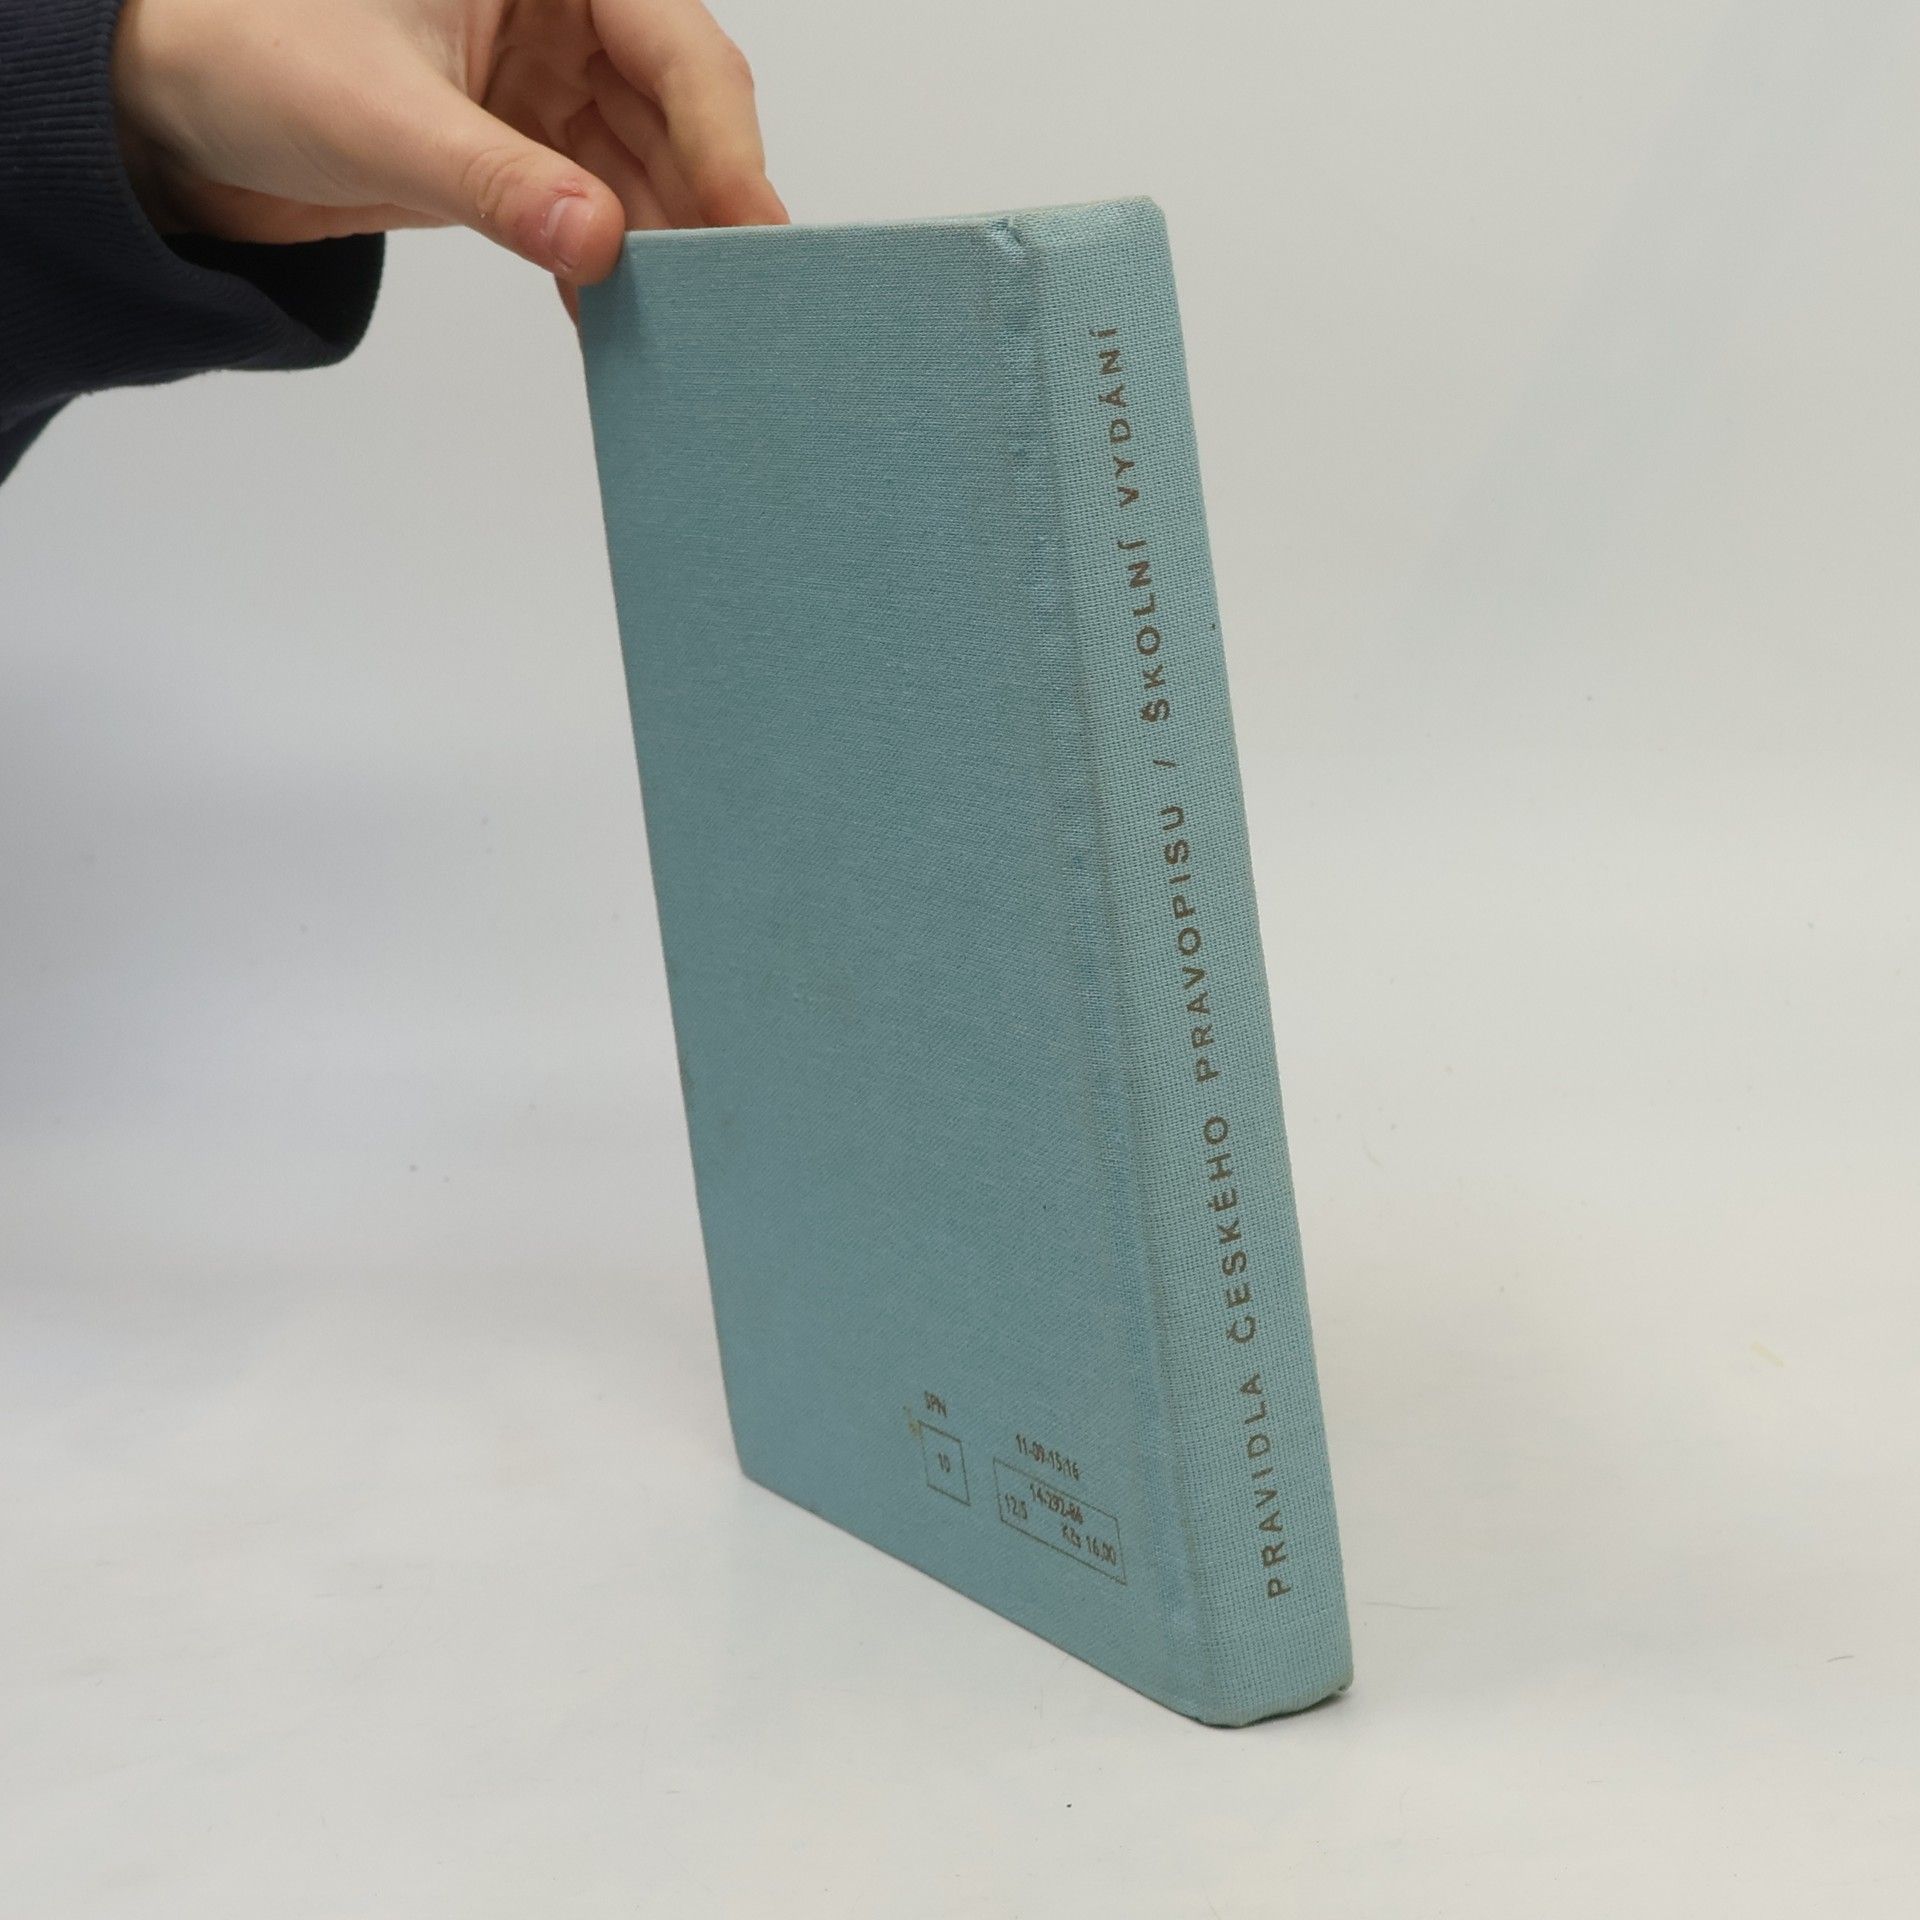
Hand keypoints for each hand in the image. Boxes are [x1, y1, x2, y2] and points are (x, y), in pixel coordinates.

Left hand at [111, 0, 787, 288]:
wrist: (170, 106)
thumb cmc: (247, 53)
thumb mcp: (377, 116)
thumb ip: (492, 182)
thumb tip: (595, 243)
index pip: (673, 48)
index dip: (724, 143)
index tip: (751, 232)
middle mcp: (562, 15)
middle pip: (679, 118)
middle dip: (703, 211)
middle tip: (733, 304)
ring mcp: (549, 87)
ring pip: (647, 175)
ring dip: (662, 255)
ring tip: (683, 333)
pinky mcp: (526, 151)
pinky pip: (597, 214)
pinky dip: (609, 272)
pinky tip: (617, 328)